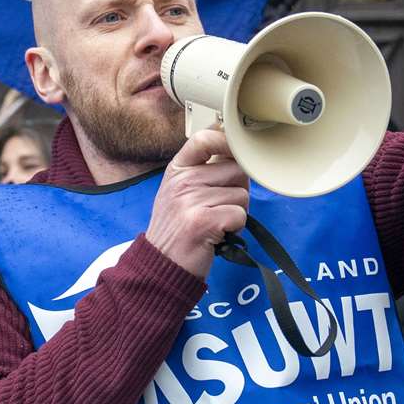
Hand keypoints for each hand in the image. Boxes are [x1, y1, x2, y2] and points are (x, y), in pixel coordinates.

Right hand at [144, 129, 250, 278]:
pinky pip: (240, 214)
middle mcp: (183, 181)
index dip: (227, 142)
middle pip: (236, 168)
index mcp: (177, 170)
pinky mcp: (204, 221)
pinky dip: (236, 227)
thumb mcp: (180, 191)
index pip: (205, 139)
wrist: (162, 264)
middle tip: (222, 205)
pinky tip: (219, 233)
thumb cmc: (178, 227)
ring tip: (217, 221)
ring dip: (237, 210)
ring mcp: (191, 200)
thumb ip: (203, 170)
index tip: (237, 154)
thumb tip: (236, 150)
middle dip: (239, 188)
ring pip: (242, 194)